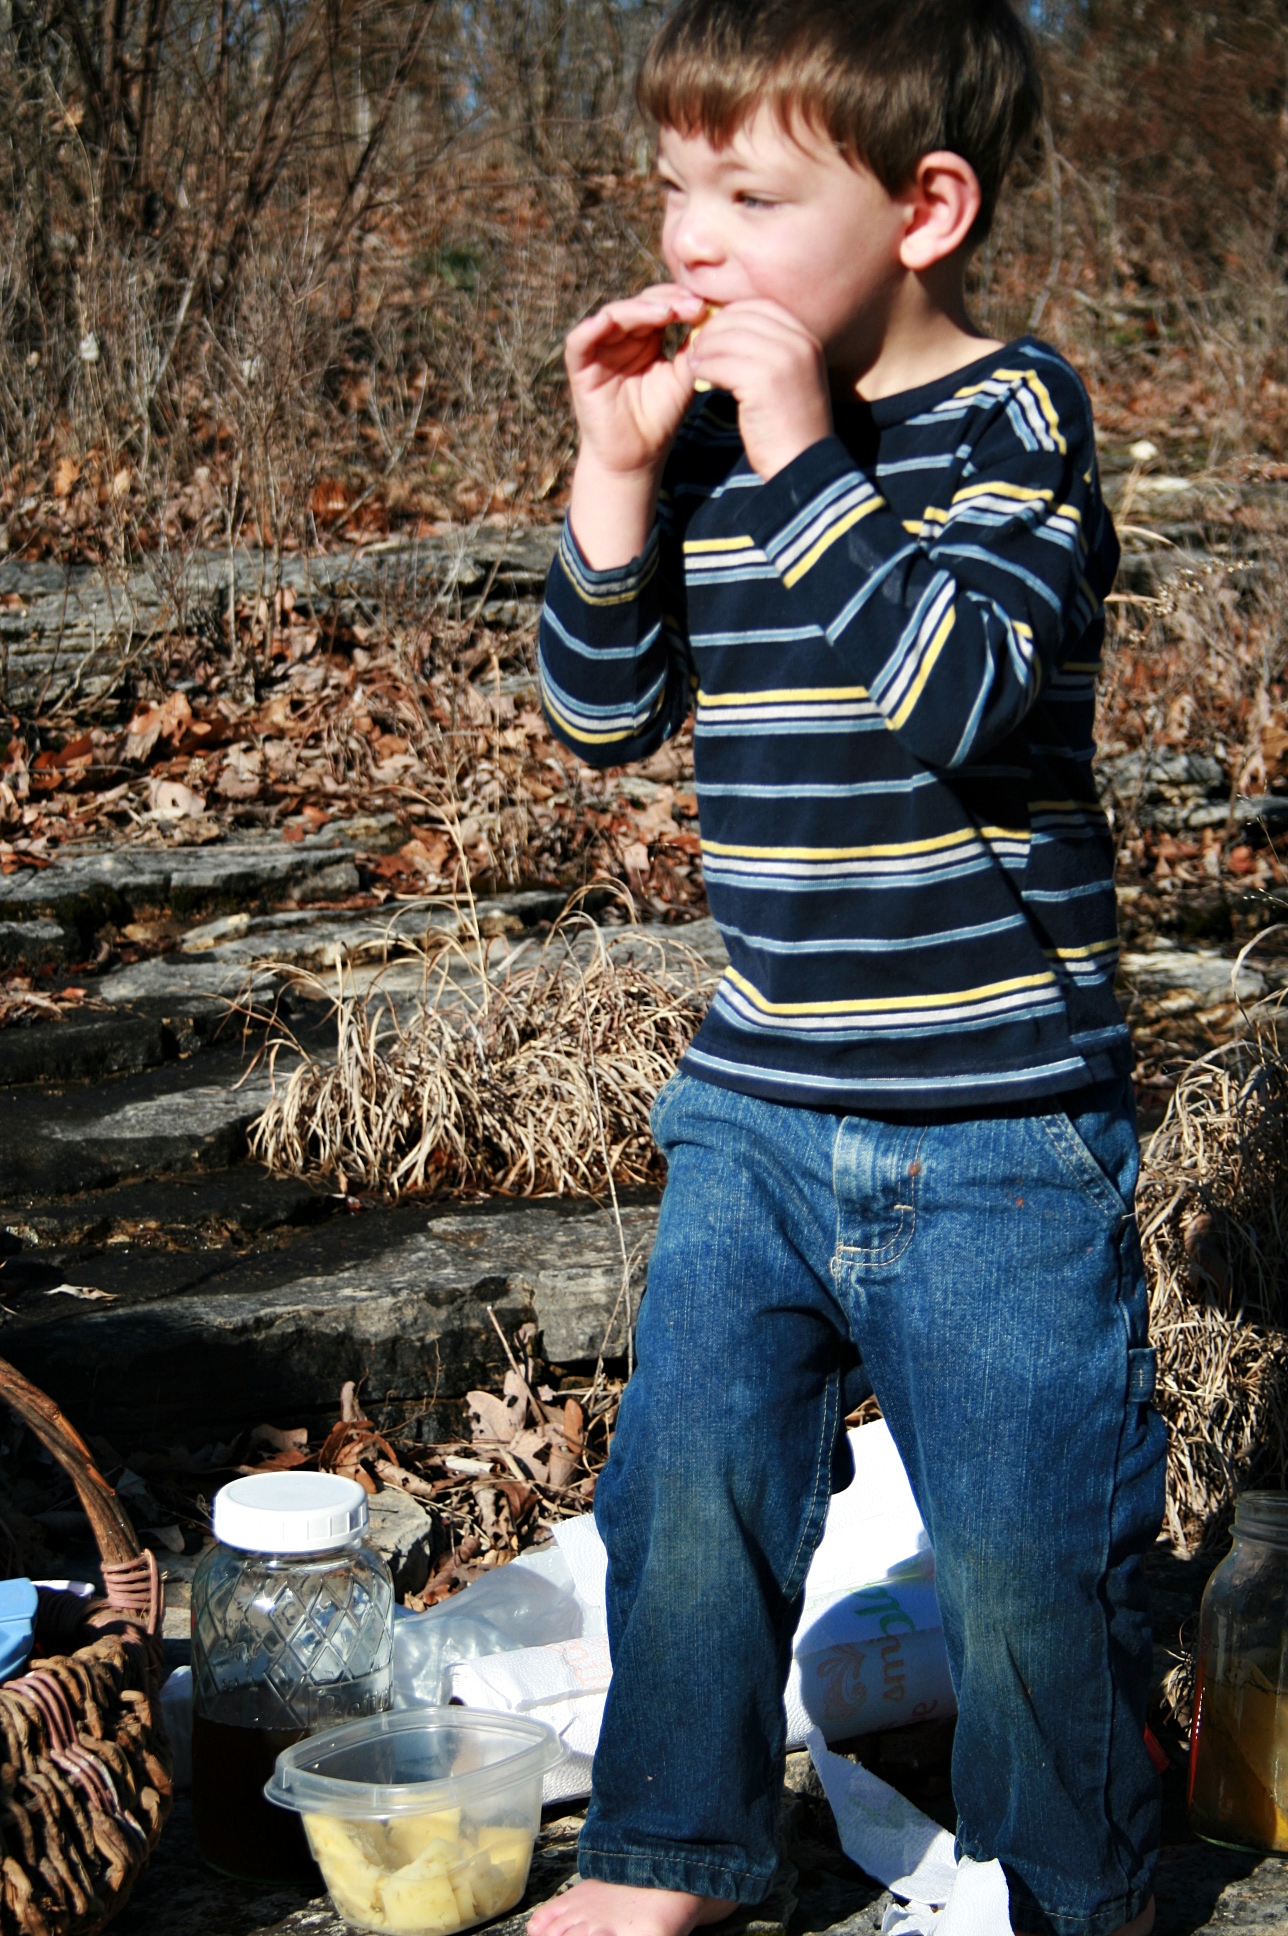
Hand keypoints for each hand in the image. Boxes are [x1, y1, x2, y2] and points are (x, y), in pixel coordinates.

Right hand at [565, 284, 706, 478]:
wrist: (637, 457)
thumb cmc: (660, 419)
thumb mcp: (683, 378)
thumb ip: (692, 348)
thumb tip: (711, 314)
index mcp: (646, 338)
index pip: (660, 306)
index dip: (680, 301)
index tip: (703, 306)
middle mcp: (621, 338)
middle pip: (638, 305)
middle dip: (665, 302)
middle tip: (690, 305)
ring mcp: (600, 350)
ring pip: (613, 316)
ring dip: (637, 310)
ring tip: (665, 313)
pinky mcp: (581, 368)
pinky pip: (579, 341)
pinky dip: (590, 329)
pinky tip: (607, 322)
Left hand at [684, 300, 832, 479]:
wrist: (803, 464)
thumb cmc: (790, 426)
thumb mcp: (790, 378)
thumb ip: (771, 351)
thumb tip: (732, 330)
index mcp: (806, 338)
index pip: (761, 307)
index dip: (733, 313)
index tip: (715, 329)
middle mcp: (798, 343)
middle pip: (742, 317)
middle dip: (714, 328)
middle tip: (698, 345)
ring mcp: (782, 360)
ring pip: (727, 338)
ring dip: (704, 348)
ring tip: (694, 361)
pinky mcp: (762, 381)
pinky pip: (719, 363)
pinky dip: (703, 367)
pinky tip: (696, 376)